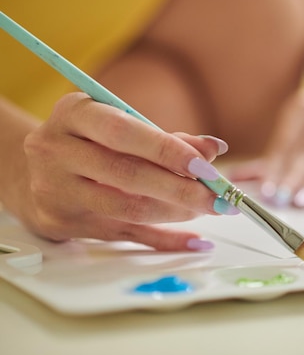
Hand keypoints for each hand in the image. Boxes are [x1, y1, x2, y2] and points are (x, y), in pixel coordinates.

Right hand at [19, 92, 234, 250]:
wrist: (32, 170)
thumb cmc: (90, 141)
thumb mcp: (120, 124)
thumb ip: (168, 137)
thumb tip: (214, 149)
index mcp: (73, 114)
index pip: (122, 132)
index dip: (166, 150)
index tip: (205, 165)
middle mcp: (56, 151)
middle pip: (127, 175)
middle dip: (181, 188)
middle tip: (219, 197)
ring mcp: (56, 190)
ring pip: (128, 209)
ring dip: (176, 212)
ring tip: (207, 209)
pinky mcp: (64, 223)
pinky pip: (125, 236)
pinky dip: (165, 239)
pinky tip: (195, 240)